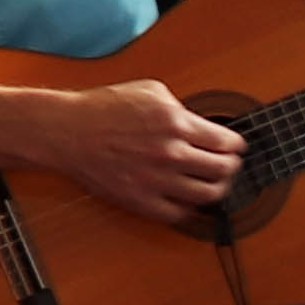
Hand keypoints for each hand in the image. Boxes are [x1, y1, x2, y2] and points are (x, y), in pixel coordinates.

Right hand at [44, 76, 248, 223]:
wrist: (68, 132)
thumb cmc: (104, 108)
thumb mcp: (150, 90)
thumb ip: (181, 107)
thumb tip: (202, 124)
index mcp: (176, 123)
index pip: (228, 142)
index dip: (237, 146)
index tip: (236, 147)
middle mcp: (171, 154)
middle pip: (225, 170)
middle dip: (232, 167)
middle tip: (228, 165)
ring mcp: (158, 181)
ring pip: (209, 195)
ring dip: (217, 189)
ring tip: (213, 184)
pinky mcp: (142, 202)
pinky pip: (181, 214)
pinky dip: (190, 208)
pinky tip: (188, 199)